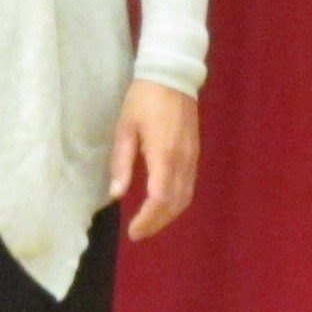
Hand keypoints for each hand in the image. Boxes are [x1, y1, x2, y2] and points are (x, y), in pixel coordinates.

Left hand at [107, 79, 200, 239]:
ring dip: (168, 215)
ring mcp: (192, 157)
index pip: (159, 198)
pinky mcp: (195, 153)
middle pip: (175, 203)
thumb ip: (121, 163)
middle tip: (138, 233)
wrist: (172, 78)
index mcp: (164, 155)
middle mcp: (183, 160)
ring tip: (148, 224)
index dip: (148, 219)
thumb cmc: (143, 100)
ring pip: (186, 197)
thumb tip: (116, 194)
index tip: (133, 231)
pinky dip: (177, 202)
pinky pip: (189, 185)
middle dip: (157, 222)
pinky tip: (162, 205)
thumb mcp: (124, 129)